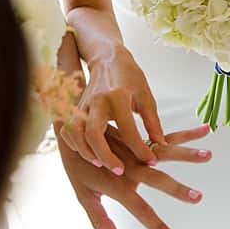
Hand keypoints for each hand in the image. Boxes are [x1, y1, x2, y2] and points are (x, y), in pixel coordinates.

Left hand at [57, 122, 211, 228]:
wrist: (74, 129)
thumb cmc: (78, 165)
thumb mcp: (84, 195)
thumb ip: (99, 219)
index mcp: (118, 184)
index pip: (141, 210)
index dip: (157, 227)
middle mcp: (131, 166)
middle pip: (158, 179)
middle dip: (178, 189)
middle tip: (198, 197)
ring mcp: (137, 150)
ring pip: (166, 152)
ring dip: (188, 155)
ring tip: (207, 156)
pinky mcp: (141, 138)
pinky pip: (167, 136)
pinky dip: (187, 135)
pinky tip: (204, 132)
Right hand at [59, 43, 166, 172]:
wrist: (107, 57)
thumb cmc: (129, 76)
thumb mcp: (146, 96)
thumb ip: (152, 122)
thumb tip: (160, 145)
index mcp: (118, 96)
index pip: (128, 130)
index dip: (140, 149)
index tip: (151, 160)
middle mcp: (97, 101)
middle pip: (93, 134)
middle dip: (106, 156)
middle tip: (120, 171)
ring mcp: (82, 104)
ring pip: (76, 134)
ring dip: (87, 153)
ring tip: (102, 164)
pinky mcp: (75, 108)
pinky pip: (69, 130)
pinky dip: (75, 144)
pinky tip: (88, 153)